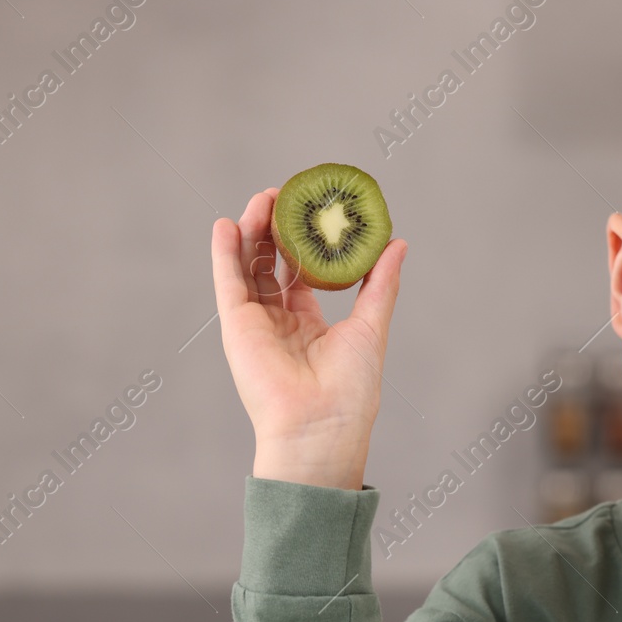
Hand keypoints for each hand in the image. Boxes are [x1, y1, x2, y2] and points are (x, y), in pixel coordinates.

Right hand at [211, 187, 406, 489]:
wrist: (321, 424)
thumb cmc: (350, 388)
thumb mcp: (371, 326)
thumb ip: (381, 283)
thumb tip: (397, 244)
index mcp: (309, 325)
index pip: (300, 274)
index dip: (302, 243)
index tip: (309, 213)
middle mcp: (278, 323)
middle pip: (270, 265)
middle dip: (274, 229)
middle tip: (282, 196)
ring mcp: (255, 324)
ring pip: (247, 268)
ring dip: (251, 232)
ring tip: (261, 199)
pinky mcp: (236, 327)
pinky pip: (227, 283)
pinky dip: (224, 253)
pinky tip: (227, 224)